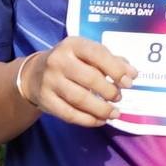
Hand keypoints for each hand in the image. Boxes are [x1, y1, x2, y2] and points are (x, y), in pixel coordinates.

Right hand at [15, 37, 135, 129]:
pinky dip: (88, 120)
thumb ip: (111, 61)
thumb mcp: (86, 54)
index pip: (98, 54)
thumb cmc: (70, 62)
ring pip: (80, 99)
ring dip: (101, 109)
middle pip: (90, 78)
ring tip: (114, 112)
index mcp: (73, 44)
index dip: (116, 69)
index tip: (129, 82)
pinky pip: (70, 114)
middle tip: (119, 97)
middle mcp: (59, 61)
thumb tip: (132, 74)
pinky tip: (100, 120)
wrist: (34, 75)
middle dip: (110, 91)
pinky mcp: (46, 100)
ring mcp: (50, 81)